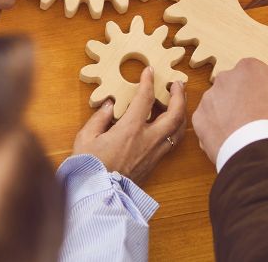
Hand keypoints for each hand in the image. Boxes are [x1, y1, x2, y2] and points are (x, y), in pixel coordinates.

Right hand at [72, 68, 187, 184]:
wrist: (98, 196)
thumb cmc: (89, 167)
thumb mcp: (86, 138)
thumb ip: (99, 118)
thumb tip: (109, 105)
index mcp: (130, 129)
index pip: (145, 98)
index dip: (149, 81)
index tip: (150, 70)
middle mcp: (148, 139)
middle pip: (175, 114)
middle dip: (179, 96)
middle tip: (177, 84)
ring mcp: (154, 153)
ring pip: (178, 130)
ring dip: (182, 112)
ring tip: (178, 101)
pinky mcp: (155, 163)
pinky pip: (172, 142)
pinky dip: (175, 129)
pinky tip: (170, 124)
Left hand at [192, 58, 267, 166]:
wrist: (260, 157)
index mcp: (250, 69)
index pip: (252, 72)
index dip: (259, 88)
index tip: (265, 103)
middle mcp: (226, 78)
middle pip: (232, 85)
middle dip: (239, 98)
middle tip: (252, 119)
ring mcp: (209, 98)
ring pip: (217, 103)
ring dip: (225, 113)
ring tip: (240, 134)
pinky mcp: (198, 119)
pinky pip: (207, 120)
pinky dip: (215, 129)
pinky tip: (228, 141)